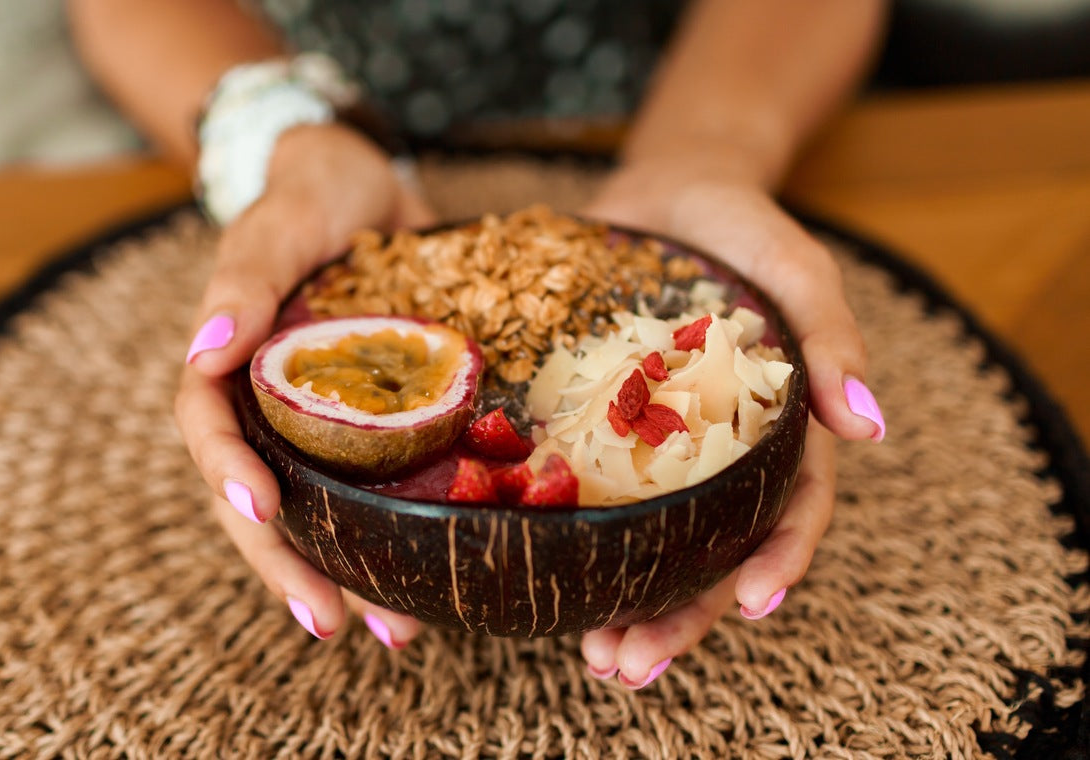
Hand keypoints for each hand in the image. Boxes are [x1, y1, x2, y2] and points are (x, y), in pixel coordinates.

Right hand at [175, 123, 436, 646]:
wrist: (371, 183)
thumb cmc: (313, 194)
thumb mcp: (280, 224)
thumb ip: (244, 280)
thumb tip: (203, 351)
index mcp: (232, 368)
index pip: (211, 433)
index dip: (230, 478)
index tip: (265, 514)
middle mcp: (274, 408)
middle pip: (265, 500)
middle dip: (291, 565)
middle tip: (333, 622)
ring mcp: (328, 421)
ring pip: (325, 509)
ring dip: (351, 573)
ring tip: (394, 630)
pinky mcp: (384, 422)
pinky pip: (386, 484)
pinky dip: (404, 531)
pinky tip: (440, 573)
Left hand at [576, 159, 883, 686]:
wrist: (663, 188)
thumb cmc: (742, 223)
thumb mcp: (794, 266)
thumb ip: (829, 338)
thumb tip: (868, 428)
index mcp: (773, 428)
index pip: (789, 510)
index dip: (778, 561)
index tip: (751, 607)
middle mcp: (714, 450)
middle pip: (711, 550)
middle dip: (683, 615)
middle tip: (633, 665)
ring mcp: (653, 443)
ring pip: (647, 540)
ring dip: (626, 602)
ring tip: (595, 655)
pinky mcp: (594, 425)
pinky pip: (583, 489)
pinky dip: (570, 538)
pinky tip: (539, 572)